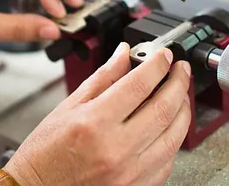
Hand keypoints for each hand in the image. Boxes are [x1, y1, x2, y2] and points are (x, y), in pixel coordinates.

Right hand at [4, 43, 191, 185]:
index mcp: (95, 123)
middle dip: (179, 83)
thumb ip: (102, 78)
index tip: (163, 55)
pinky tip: (168, 127)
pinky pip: (167, 161)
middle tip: (180, 70)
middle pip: (163, 108)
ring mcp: (130, 172)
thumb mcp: (68, 107)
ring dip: (183, 110)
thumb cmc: (45, 153)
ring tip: (180, 95)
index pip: (139, 85)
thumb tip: (123, 55)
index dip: (157, 64)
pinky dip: (172, 139)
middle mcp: (116, 148)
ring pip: (173, 136)